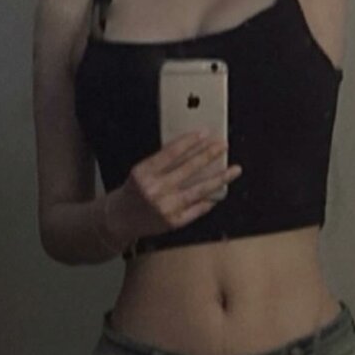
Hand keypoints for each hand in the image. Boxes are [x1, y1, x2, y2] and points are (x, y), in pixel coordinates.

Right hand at [109, 130, 242, 243]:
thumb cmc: (134, 192)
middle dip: (208, 155)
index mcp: (144, 173)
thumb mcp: (142, 172)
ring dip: (219, 178)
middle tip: (222, 145)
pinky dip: (209, 201)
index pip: (170, 153)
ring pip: (199, 190)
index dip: (189, 141)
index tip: (205, 133)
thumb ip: (164, 163)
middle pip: (188, 169)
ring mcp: (165, 207)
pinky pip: (197, 209)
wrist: (119, 219)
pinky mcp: (173, 222)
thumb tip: (195, 151)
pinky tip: (219, 193)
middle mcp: (155, 189)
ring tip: (234, 170)